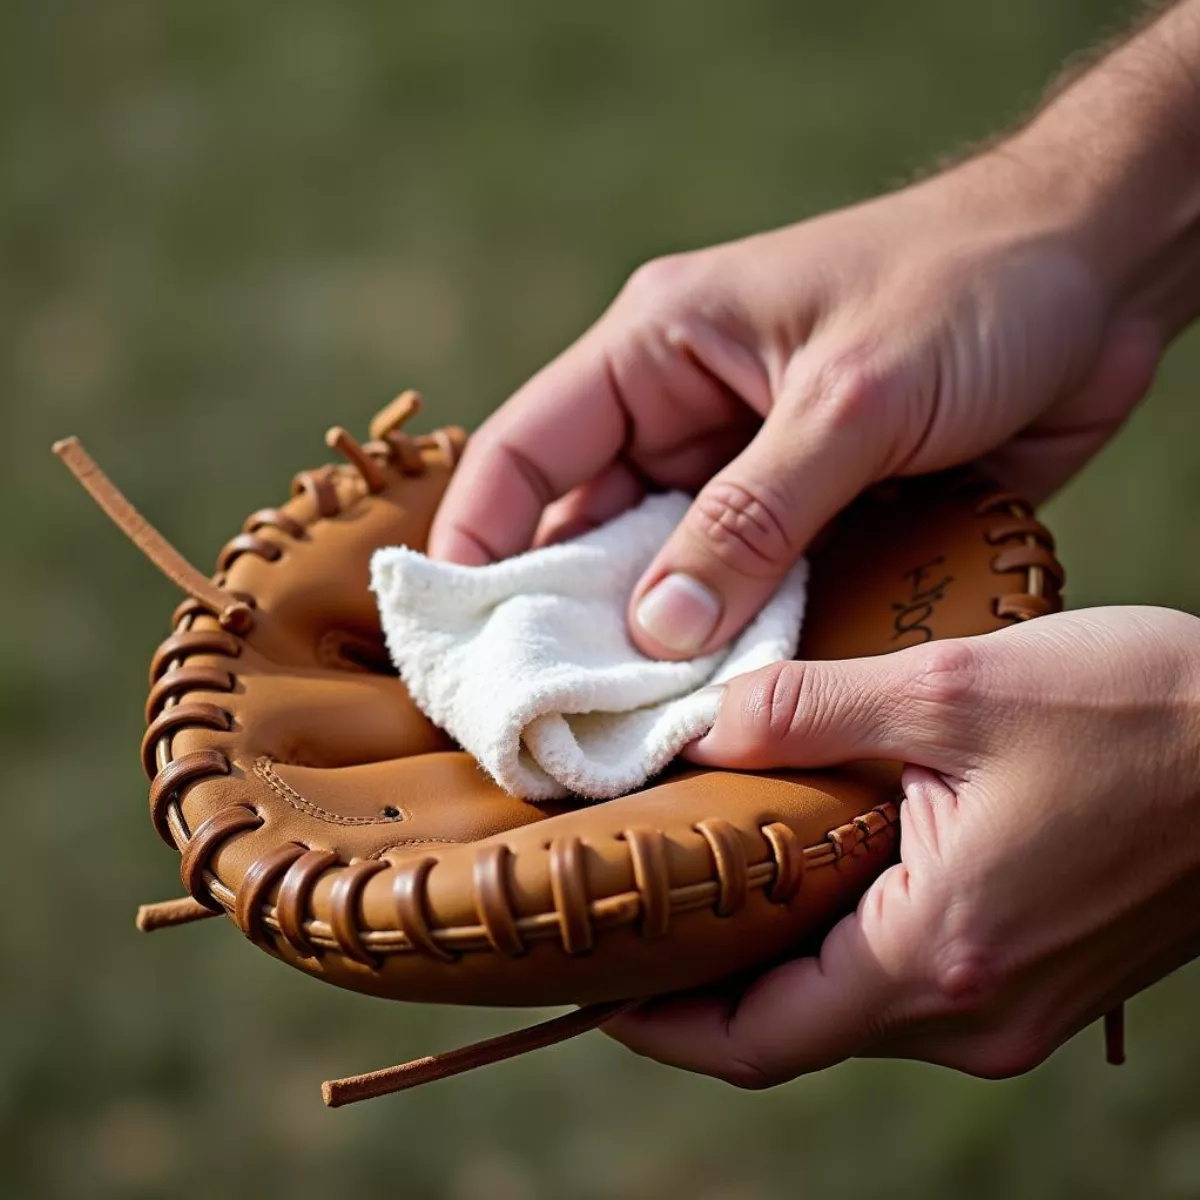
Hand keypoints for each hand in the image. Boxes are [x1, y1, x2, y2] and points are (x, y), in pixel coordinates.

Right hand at [430, 152, 1161, 658]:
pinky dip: (734, 648)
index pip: (525, 453)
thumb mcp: (853, 399)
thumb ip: (754, 516)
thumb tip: (659, 635)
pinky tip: (720, 710)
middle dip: (565, 623)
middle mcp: (686, 415)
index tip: (455, 646)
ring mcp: (748, 470)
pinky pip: (749, 591)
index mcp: (659, 349)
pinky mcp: (812, 514)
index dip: (476, 545)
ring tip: (624, 740)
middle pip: (586, 531)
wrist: (1103, 274)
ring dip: (653, 649)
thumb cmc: (972, 287)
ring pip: (667, 574)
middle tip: (543, 726)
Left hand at [605, 607, 1199, 1084]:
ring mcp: (1015, 1003)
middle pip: (796, 1027)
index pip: (757, 1039)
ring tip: (710, 876)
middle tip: (640, 909)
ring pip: (852, 1002)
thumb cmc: (1147, 718)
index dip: (662, 1024)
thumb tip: (701, 728)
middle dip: (708, 980)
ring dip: (777, 953)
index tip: (599, 978)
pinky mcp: (1041, 973)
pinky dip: (844, 936)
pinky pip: (909, 976)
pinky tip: (816, 862)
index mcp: (940, 957)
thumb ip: (808, 709)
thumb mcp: (955, 688)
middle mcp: (976, 1010)